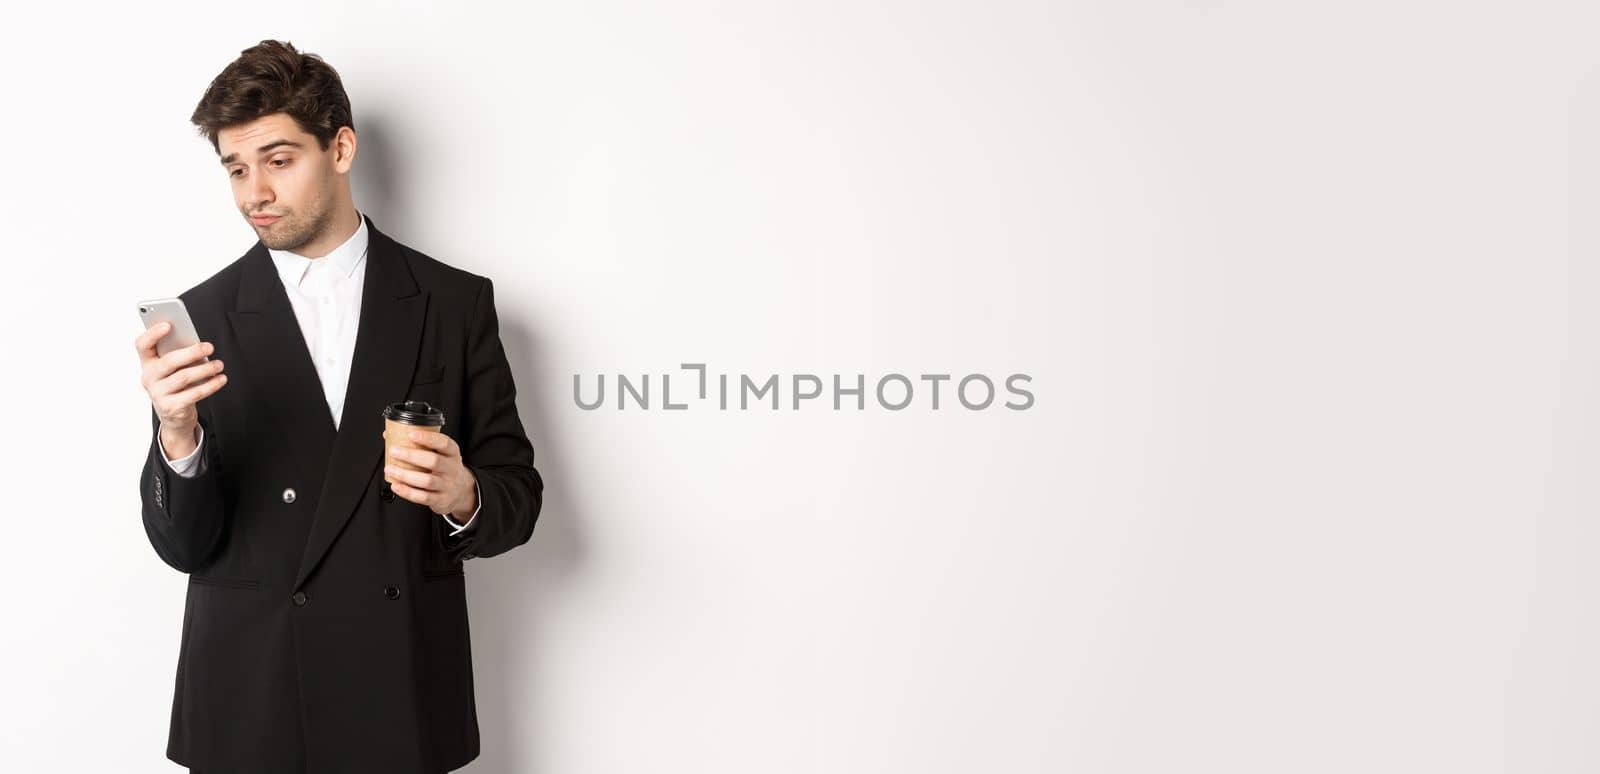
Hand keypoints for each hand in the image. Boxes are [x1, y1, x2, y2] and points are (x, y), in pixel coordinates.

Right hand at [136, 321, 225, 455]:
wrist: (174, 415)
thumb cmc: (177, 384)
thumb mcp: (174, 369)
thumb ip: (179, 354)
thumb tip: (198, 345)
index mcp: (147, 363)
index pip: (142, 345)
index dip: (152, 334)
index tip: (169, 325)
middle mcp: (149, 377)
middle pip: (168, 361)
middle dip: (191, 352)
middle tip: (209, 347)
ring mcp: (158, 394)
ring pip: (183, 377)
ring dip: (205, 369)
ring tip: (219, 364)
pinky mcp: (171, 407)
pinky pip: (194, 394)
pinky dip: (210, 385)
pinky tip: (221, 379)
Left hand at [384, 430, 478, 519]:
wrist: (461, 491)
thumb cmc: (445, 468)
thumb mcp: (440, 454)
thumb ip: (419, 444)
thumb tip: (389, 435)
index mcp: (452, 453)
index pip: (444, 443)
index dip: (429, 438)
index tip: (412, 434)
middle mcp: (452, 469)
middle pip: (434, 461)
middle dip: (411, 456)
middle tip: (394, 451)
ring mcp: (447, 485)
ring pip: (427, 480)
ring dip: (405, 475)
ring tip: (390, 469)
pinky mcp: (441, 500)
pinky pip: (423, 497)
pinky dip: (407, 492)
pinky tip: (396, 485)